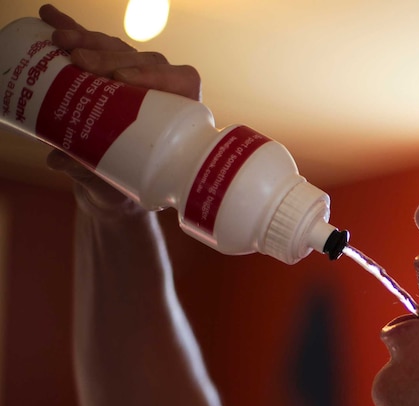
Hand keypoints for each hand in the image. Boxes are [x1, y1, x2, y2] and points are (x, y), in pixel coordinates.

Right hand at [39, 4, 201, 214]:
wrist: (115, 187)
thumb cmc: (127, 188)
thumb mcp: (114, 185)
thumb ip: (93, 173)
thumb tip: (60, 158)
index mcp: (180, 117)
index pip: (181, 82)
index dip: (157, 76)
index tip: (123, 79)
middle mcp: (162, 92)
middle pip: (145, 61)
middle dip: (111, 56)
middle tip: (80, 62)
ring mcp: (135, 79)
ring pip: (119, 49)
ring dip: (89, 41)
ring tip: (59, 40)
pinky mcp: (108, 72)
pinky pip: (93, 47)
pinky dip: (73, 31)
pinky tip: (50, 18)